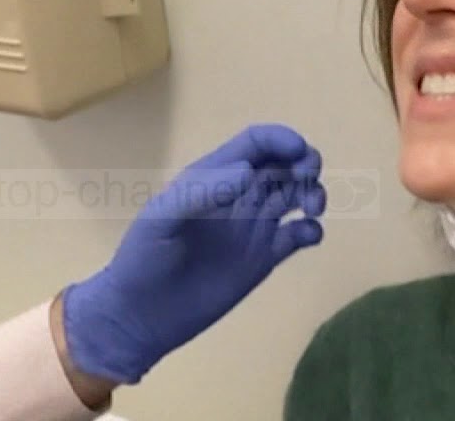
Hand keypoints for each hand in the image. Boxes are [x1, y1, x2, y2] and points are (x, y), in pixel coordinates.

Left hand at [61, 124, 326, 383]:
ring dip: (314, 192)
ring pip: (296, 195)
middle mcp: (238, 196)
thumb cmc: (143, 259)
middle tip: (308, 176)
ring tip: (312, 210)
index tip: (300, 153)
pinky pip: (298, 235)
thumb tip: (248, 172)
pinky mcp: (263, 259)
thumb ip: (201, 192)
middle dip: (305, 161)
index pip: (255, 144)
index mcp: (213, 176)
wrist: (141, 315)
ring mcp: (253, 227)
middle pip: (283, 164)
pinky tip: (306, 235)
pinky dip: (312, 230)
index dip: (281, 139)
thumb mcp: (160, 219)